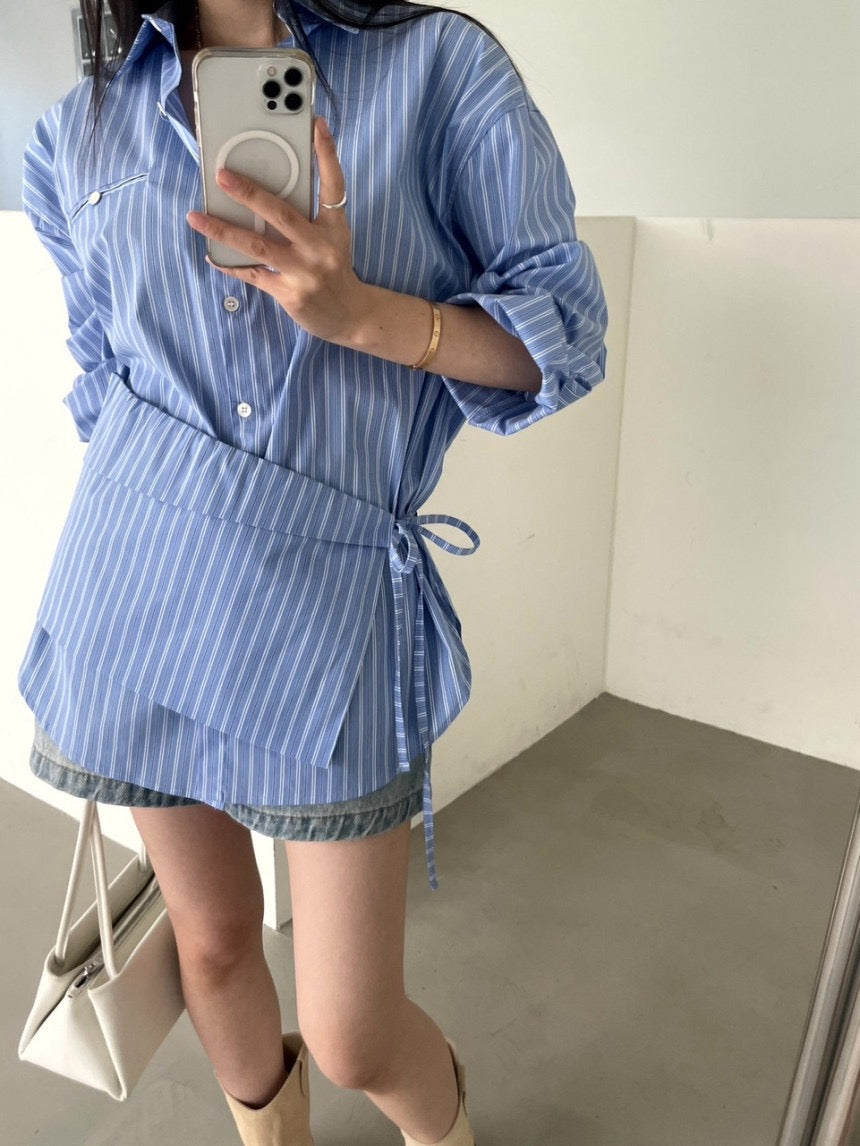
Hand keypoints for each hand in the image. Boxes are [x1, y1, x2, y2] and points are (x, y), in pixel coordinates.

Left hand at [185, 116, 370, 344]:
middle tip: (222, 175)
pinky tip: (211, 253)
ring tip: (196, 217)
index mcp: (335, 228)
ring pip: (257, 246)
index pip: (333, 185)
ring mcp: (304, 272)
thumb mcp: (333, 238)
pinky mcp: (289, 293)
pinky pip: (252, 274)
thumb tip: (268, 192)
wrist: (349, 315)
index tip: (317, 125)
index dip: (327, 154)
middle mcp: (321, 248)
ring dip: (222, 229)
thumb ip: (310, 215)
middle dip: (250, 192)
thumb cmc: (334, 269)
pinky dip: (229, 264)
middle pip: (282, 214)